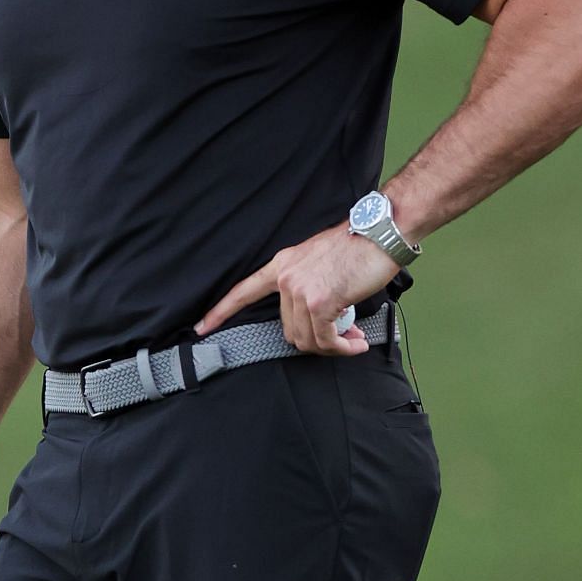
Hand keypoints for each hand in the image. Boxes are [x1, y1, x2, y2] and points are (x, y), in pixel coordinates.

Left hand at [197, 223, 397, 356]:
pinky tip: (355, 344)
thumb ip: (306, 286)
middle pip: (288, 329)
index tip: (201, 327)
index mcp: (282, 265)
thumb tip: (315, 319)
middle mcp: (286, 277)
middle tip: (342, 339)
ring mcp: (300, 290)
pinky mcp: (319, 301)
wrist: (380, 233)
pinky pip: (325, 339)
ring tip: (352, 341)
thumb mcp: (318, 261)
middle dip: (315, 341)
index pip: (244, 291)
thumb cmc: (358, 247)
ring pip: (307, 338)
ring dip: (332, 346)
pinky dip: (342, 347)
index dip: (220, 312)